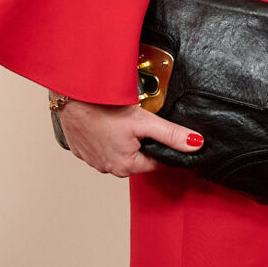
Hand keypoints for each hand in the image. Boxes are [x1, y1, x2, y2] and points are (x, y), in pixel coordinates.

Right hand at [55, 98, 202, 176]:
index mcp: (126, 166)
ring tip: (123, 119)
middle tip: (141, 121)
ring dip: (125, 139)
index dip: (165, 147)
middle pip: (138, 157)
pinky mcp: (81, 150)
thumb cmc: (104, 108)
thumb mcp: (144, 121)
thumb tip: (195, 144)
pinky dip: (107, 136)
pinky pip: (101, 146)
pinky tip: (108, 122)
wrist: (72, 97)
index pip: (156, 162)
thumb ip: (171, 135)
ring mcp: (92, 161)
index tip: (165, 132)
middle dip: (144, 141)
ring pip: (119, 152)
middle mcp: (108, 168)